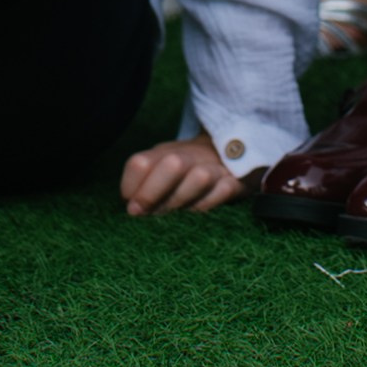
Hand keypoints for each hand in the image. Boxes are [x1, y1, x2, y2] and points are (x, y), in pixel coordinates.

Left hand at [119, 133, 248, 215]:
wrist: (232, 155)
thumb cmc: (187, 171)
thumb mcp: (162, 171)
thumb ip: (144, 186)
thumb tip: (131, 208)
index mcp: (165, 153)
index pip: (141, 163)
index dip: (131, 186)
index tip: (131, 206)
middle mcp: (190, 157)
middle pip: (171, 165)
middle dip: (152, 193)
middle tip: (144, 212)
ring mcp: (215, 168)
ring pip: (200, 178)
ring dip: (181, 199)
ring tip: (173, 212)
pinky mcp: (236, 181)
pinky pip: (224, 191)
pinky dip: (209, 202)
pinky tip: (199, 209)